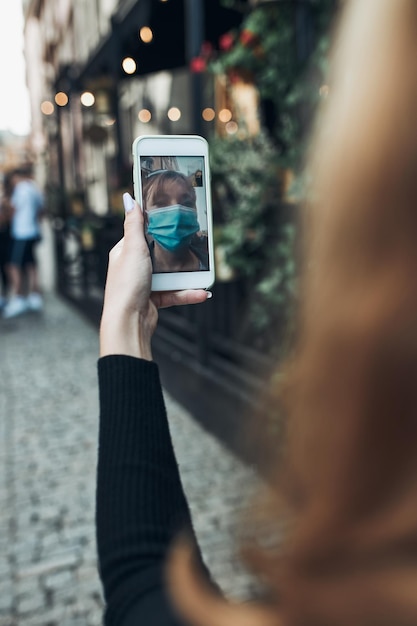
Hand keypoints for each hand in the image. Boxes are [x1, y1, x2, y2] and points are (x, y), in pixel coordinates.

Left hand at [100, 193, 209, 359]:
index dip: (157, 225)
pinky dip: (188, 293)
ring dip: (188, 275)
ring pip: (171, 274)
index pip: (141, 232)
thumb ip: (133, 224)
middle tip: (195, 241)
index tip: (174, 217)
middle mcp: (134, 267)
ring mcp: (144, 284)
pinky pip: (175, 293)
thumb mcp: (132, 248)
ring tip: (205, 272)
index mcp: (125, 252)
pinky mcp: (154, 299)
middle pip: (160, 253)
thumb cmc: (126, 285)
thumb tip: (129, 198)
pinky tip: (202, 292)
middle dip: (177, 250)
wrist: (128, 322)